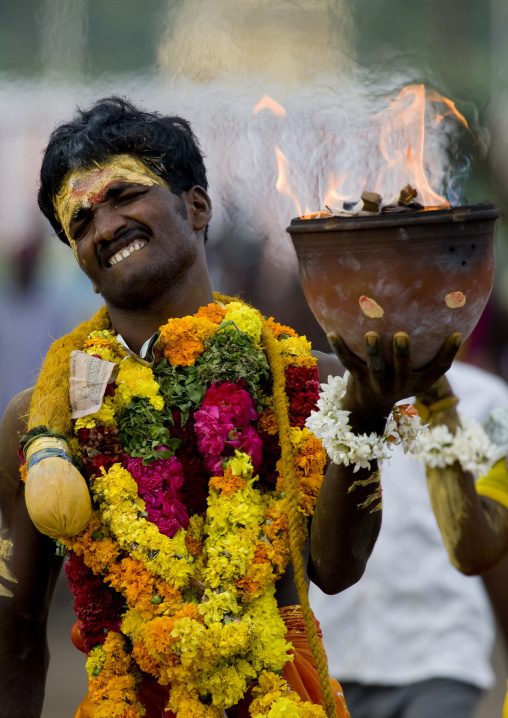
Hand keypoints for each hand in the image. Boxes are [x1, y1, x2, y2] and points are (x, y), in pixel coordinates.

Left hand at [327, 330, 461, 429]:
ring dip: (373, 352)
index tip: (457, 333)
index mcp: (418, 382)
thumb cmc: (397, 377)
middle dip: (403, 354)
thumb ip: (426, 349)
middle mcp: (399, 385)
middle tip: (401, 335)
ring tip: (371, 335)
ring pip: (375, 368)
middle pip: (403, 370)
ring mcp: (377, 384)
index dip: (449, 353)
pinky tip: (332, 333)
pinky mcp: (358, 380)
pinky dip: (340, 348)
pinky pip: (348, 364)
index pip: (438, 369)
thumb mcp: (415, 370)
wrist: (368, 406)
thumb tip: (439, 314)